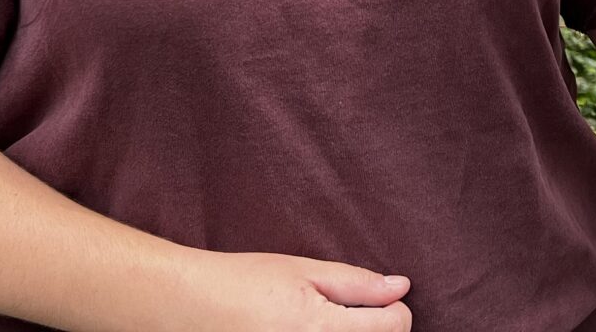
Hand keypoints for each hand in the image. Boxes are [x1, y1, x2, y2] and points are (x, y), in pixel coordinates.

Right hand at [218, 252, 411, 329]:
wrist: (194, 308)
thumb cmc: (246, 282)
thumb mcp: (304, 271)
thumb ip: (357, 284)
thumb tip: (401, 287)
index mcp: (327, 331)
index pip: (395, 327)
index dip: (395, 307)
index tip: (378, 297)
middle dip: (376, 328)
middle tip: (348, 311)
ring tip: (324, 324)